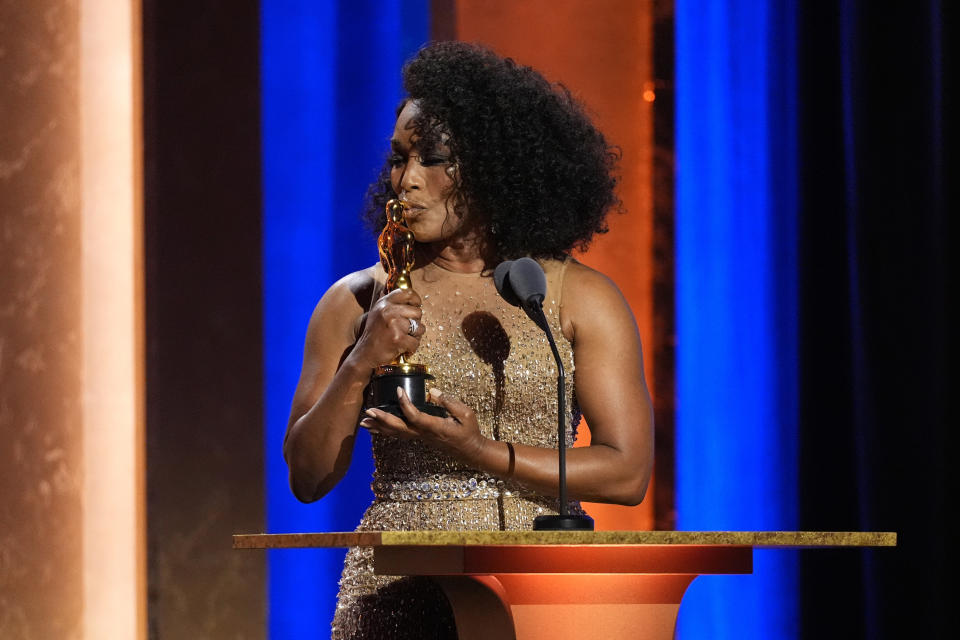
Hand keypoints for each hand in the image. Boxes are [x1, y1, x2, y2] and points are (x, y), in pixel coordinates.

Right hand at [351, 288, 424, 369]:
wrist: (365, 354)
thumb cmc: (374, 334)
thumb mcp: (377, 313)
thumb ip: (389, 302)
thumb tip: (403, 291)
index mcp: (384, 303)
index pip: (407, 293)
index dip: (415, 299)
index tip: (416, 306)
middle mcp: (388, 311)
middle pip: (418, 312)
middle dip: (416, 322)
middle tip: (407, 330)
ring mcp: (393, 324)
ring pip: (419, 328)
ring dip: (415, 336)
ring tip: (404, 339)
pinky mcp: (397, 339)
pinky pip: (416, 342)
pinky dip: (411, 348)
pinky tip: (402, 348)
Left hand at [359, 388, 486, 462]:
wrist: (470, 450)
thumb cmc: (469, 431)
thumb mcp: (466, 414)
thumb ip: (450, 402)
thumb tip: (433, 392)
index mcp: (435, 427)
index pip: (416, 416)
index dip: (406, 404)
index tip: (399, 390)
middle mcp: (424, 434)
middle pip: (399, 428)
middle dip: (383, 419)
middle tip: (369, 411)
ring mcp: (420, 438)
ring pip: (396, 434)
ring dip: (379, 427)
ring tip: (364, 422)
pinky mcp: (419, 438)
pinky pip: (399, 435)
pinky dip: (385, 431)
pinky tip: (375, 429)